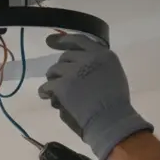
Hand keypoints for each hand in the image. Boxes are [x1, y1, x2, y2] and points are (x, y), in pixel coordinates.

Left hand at [36, 34, 153, 159]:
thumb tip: (78, 64)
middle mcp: (88, 58)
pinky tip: (46, 95)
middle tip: (59, 79)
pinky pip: (47, 85)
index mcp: (103, 54)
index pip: (80, 40)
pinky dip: (45, 91)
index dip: (64, 40)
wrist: (110, 119)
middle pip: (65, 57)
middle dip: (61, 68)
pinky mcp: (63, 85)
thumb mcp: (112, 74)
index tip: (51, 41)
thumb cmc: (115, 103)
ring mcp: (74, 71)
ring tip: (55, 91)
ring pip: (54, 70)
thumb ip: (97, 65)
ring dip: (53, 79)